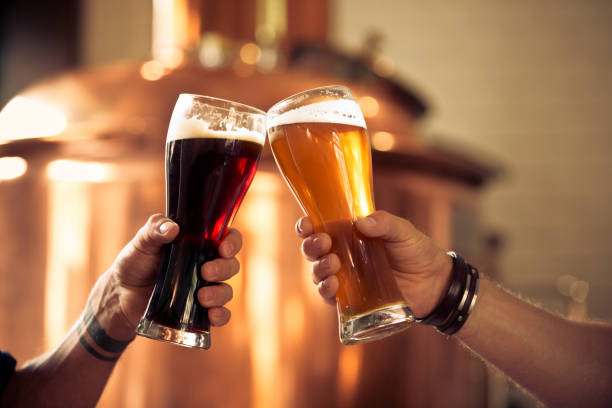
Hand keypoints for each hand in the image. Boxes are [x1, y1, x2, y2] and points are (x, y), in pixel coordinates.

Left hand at [97, 214, 240, 338]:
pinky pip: (220, 315)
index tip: (223, 248)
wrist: (121, 295)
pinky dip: (220, 316)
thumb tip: (172, 227)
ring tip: (202, 297)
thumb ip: (154, 229)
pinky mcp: (199, 312)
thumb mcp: (142, 242)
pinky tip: (211, 315)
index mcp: (200, 245)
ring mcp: (205, 289)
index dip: (233, 242)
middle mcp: (207, 265)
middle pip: (231, 265)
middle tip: (206, 272)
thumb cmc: (135, 262)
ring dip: (220, 293)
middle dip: (223, 269)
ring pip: (226, 291)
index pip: (229, 238)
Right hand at [296, 211, 452, 317]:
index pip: (320, 227)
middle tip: (324, 243)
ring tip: (332, 266)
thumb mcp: (403, 231)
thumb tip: (360, 222)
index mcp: (349, 233)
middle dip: (311, 246)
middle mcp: (342, 255)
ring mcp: (346, 278)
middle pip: (313, 250)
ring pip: (317, 273)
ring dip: (318, 269)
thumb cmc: (417, 252)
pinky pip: (330, 297)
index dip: (307, 225)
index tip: (308, 224)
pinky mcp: (352, 299)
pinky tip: (332, 287)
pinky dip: (325, 291)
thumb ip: (384, 223)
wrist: (434, 283)